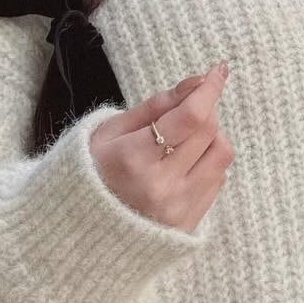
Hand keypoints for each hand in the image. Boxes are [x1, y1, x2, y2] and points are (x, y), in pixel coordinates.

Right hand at [88, 62, 234, 235]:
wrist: (82, 231)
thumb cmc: (92, 173)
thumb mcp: (109, 131)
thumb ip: (156, 106)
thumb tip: (197, 83)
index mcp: (134, 158)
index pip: (190, 117)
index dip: (210, 89)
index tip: (218, 71)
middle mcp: (160, 186)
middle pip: (209, 132)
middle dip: (206, 109)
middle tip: (189, 107)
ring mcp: (177, 209)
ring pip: (222, 156)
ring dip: (213, 137)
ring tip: (188, 138)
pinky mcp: (188, 224)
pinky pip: (218, 181)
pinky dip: (208, 163)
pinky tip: (185, 164)